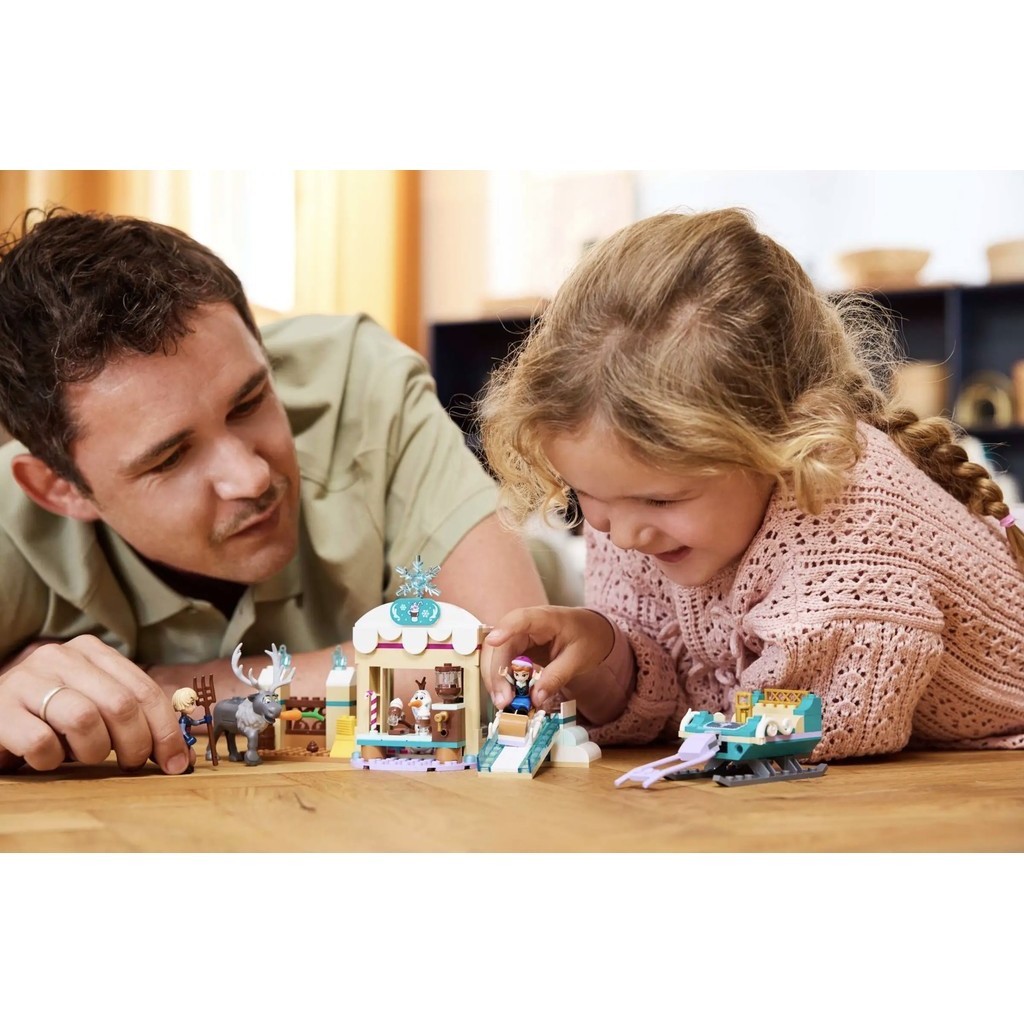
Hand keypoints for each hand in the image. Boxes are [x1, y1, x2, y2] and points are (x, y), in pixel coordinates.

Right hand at [0, 635, 192, 774]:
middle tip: (131, 765)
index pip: (144, 690)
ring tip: (83, 756)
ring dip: (93, 750)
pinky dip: (51, 760)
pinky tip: (46, 758)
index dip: (166, 730)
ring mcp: (28, 680)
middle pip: (120, 704)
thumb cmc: (48, 714)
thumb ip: (132, 716)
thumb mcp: (93, 703)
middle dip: (136, 744)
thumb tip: (180, 753)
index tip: (177, 762)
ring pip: (84, 719)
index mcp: (92, 652)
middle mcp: (61, 657)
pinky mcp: (0, 709)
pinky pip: (41, 742)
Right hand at [483, 606, 616, 712]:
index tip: (493, 641)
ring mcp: (519, 635)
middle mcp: (526, 624)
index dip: (505, 628)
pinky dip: (502, 680)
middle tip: (503, 699)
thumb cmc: (587, 639)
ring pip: (497, 654)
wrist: (592, 632)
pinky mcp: (516, 647)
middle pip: (502, 643)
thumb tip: (536, 698)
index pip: (521, 619)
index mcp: (546, 618)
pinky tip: (506, 696)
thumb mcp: (578, 659)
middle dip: (497, 672)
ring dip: (496, 679)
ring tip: (503, 702)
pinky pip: (502, 662)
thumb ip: (557, 677)